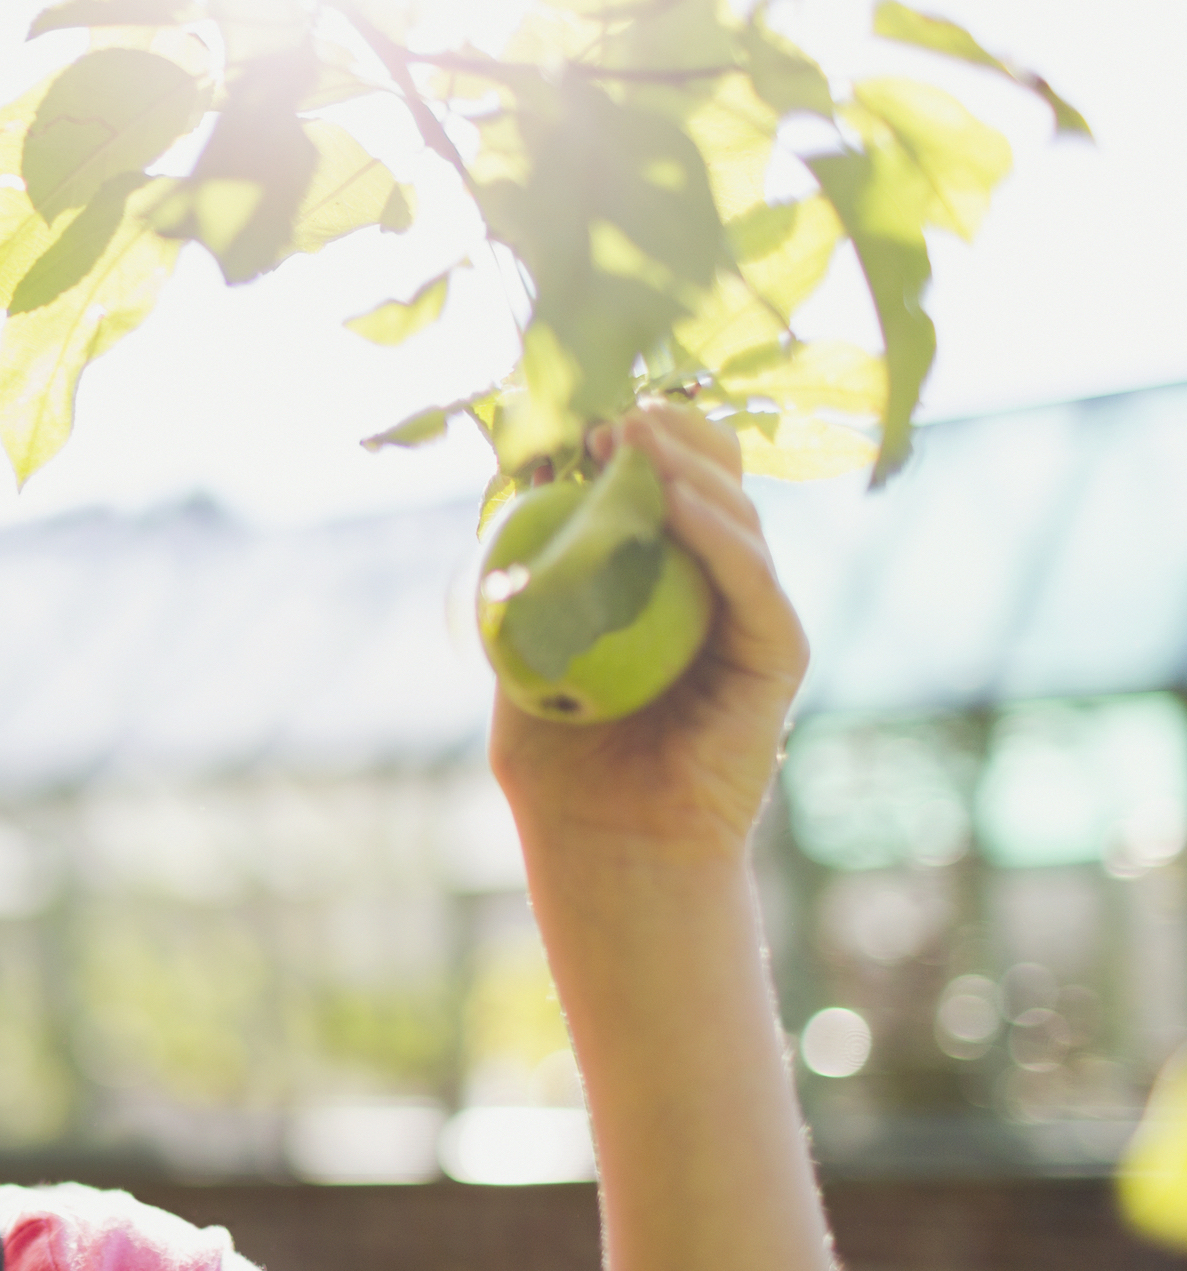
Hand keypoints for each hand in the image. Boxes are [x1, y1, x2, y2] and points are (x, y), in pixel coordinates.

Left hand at [489, 403, 808, 867]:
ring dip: (693, 474)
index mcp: (661, 596)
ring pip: (741, 527)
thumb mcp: (519, 669)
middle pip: (714, 494)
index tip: (581, 422)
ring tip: (640, 441)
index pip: (662, 500)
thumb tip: (494, 512)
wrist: (608, 854)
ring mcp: (750, 627)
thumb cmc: (562, 774)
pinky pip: (757, 590)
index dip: (635, 453)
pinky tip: (681, 506)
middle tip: (617, 416)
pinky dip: (723, 543)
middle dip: (672, 443)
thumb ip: (518, 599)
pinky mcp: (776, 662)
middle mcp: (713, 600)